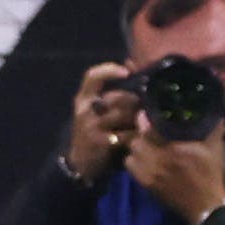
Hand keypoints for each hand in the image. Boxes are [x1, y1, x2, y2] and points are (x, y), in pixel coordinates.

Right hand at [64, 62, 141, 181]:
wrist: (80, 161)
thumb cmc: (94, 129)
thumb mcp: (96, 108)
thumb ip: (112, 89)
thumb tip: (131, 63)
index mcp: (83, 98)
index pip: (92, 77)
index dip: (109, 70)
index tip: (126, 70)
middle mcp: (85, 110)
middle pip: (119, 97)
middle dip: (136, 102)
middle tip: (144, 109)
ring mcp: (92, 126)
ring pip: (125, 114)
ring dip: (139, 118)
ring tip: (142, 123)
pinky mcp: (103, 142)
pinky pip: (128, 133)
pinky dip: (138, 134)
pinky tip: (140, 137)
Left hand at [126, 120, 224, 224]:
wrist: (205, 206)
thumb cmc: (210, 175)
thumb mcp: (215, 149)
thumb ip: (214, 127)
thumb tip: (216, 110)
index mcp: (174, 149)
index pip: (149, 129)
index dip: (144, 119)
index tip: (145, 114)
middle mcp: (158, 160)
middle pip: (137, 141)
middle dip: (140, 135)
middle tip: (146, 132)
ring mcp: (150, 174)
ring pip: (131, 154)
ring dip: (136, 149)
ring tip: (144, 146)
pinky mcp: (147, 184)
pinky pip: (131, 167)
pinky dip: (134, 161)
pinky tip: (143, 160)